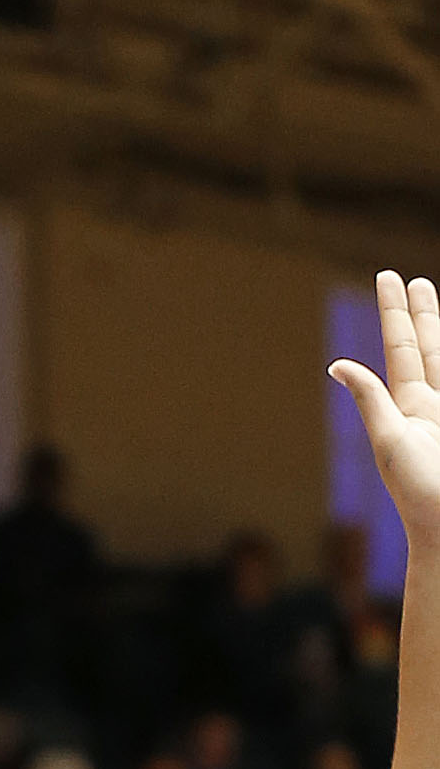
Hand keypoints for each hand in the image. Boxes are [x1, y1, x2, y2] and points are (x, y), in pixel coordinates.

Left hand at [333, 274, 439, 556]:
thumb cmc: (419, 491)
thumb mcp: (390, 441)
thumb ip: (371, 400)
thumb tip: (337, 365)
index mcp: (410, 405)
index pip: (403, 345)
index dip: (396, 311)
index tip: (391, 276)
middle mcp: (434, 405)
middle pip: (430, 347)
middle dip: (423, 314)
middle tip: (416, 282)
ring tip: (432, 296)